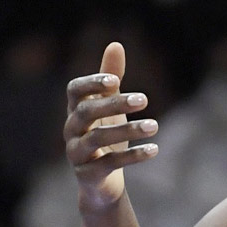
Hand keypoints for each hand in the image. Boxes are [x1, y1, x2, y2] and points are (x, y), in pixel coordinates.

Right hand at [64, 42, 158, 211]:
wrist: (101, 181)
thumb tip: (116, 45)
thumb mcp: (110, 107)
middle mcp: (71, 129)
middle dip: (115, 104)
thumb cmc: (105, 134)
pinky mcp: (88, 173)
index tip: (115, 81)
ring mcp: (76, 152)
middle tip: (145, 99)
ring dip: (128, 130)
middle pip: (87, 112)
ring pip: (97, 138)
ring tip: (155, 126)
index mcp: (76, 109)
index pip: (74, 90)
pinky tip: (154, 150)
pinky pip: (108, 163)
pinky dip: (132, 156)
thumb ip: (111, 79)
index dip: (91, 83)